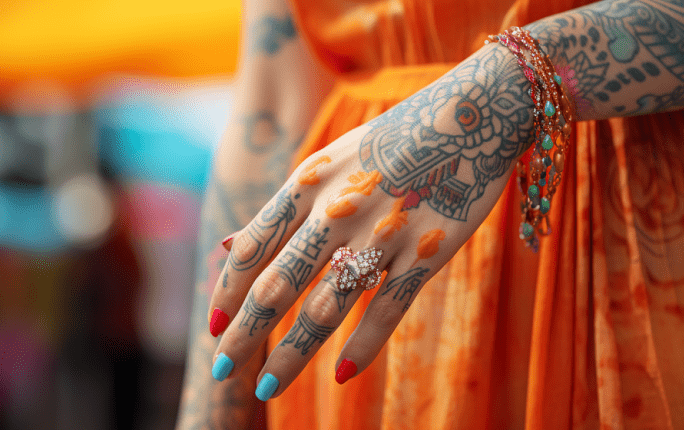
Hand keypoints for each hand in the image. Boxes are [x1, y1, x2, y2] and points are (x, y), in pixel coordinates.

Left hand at [206, 44, 532, 399]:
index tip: (212, 326)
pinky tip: (340, 376)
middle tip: (222, 370)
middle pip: (279, 285)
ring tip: (265, 391)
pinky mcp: (427, 253)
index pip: (254, 247)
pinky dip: (363, 347)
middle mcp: (338, 211)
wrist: (472, 115)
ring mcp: (383, 234)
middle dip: (246, 333)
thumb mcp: (329, 162)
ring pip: (327, 308)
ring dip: (291, 355)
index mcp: (309, 183)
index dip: (228, 290)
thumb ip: (282, 207)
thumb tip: (230, 245)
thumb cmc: (392, 139)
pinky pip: (388, 310)